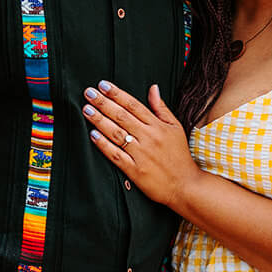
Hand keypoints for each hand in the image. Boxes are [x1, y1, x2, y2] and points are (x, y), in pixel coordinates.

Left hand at [81, 81, 198, 208]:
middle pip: (122, 116)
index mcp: (158, 126)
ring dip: (99, 120)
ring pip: (116, 133)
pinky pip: (115, 155)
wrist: (185, 185)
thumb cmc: (179, 155)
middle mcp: (148, 137)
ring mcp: (141, 154)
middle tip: (89, 93)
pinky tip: (93, 135)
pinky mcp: (134, 170)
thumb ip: (161, 108)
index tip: (103, 85)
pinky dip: (103, 144)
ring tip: (87, 110)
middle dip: (103, 103)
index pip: (134, 105)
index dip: (117, 94)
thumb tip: (153, 88)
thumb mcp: (175, 127)